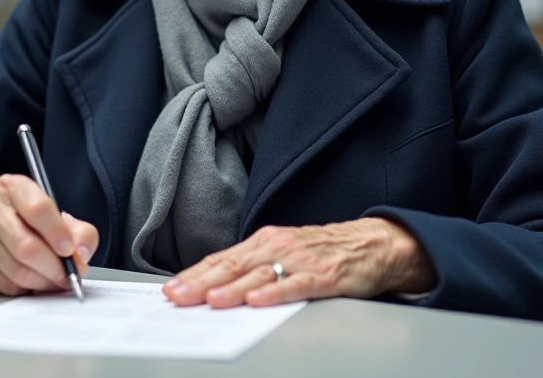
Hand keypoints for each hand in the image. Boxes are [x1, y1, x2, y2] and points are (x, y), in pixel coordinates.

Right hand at [0, 175, 98, 295]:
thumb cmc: (29, 220)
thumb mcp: (59, 215)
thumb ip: (80, 232)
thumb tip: (81, 255)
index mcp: (13, 187)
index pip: (37, 209)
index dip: (57, 233)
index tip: (70, 250)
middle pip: (26, 246)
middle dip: (54, 267)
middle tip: (68, 276)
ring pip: (18, 270)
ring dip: (43, 282)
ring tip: (55, 280)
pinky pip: (6, 285)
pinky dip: (27, 289)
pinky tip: (35, 281)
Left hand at [162, 218, 435, 308]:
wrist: (371, 243)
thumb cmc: (323, 251)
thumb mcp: (282, 254)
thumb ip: (251, 269)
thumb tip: (213, 288)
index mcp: (263, 242)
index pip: (221, 259)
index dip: (194, 275)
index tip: (171, 290)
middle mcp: (277, 247)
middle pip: (233, 266)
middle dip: (202, 283)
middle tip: (178, 297)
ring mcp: (300, 260)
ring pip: (259, 275)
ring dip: (233, 288)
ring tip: (211, 300)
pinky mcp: (323, 274)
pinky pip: (296, 285)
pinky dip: (275, 292)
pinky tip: (258, 300)